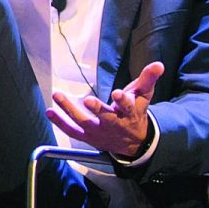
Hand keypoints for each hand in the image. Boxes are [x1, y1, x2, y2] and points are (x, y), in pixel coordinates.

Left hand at [47, 61, 163, 158]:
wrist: (133, 142)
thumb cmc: (136, 113)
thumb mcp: (144, 95)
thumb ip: (148, 79)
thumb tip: (158, 64)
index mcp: (130, 113)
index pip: (128, 107)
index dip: (124, 100)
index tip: (119, 93)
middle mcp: (115, 124)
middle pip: (107, 117)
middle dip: (98, 109)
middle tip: (88, 101)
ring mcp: (100, 132)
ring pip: (84, 122)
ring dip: (70, 110)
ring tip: (58, 95)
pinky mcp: (88, 136)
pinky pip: (72, 131)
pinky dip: (60, 122)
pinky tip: (50, 111)